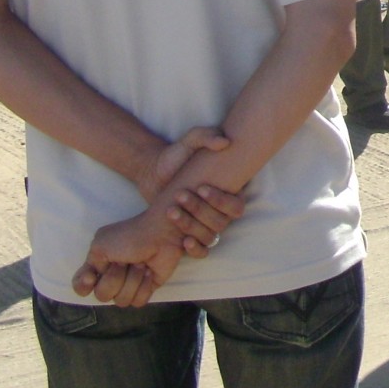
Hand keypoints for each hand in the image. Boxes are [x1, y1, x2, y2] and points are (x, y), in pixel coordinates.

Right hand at [71, 206, 188, 305]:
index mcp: (97, 266)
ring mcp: (129, 285)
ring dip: (132, 279)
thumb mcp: (101, 244)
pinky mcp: (146, 289)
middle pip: (103, 296)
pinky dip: (144, 285)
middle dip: (115, 277)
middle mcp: (111, 279)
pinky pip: (139, 302)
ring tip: (141, 263)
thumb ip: (91, 265)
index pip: (81, 287)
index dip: (83, 286)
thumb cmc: (129, 235)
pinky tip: (149, 272)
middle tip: (126, 260)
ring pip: (122, 301)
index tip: (92, 276)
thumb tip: (92, 281)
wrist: (160, 233)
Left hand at [137, 127, 245, 255]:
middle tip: (180, 196)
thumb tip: (225, 143)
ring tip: (171, 211)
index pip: (236, 206)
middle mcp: (219, 211)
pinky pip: (202, 251)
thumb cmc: (175, 156)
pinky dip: (195, 249)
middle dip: (200, 210)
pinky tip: (183, 241)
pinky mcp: (190, 235)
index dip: (221, 200)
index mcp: (227, 192)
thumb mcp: (189, 140)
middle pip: (221, 222)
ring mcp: (205, 225)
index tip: (200, 187)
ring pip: (210, 236)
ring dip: (191, 226)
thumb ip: (206, 136)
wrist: (152, 173)